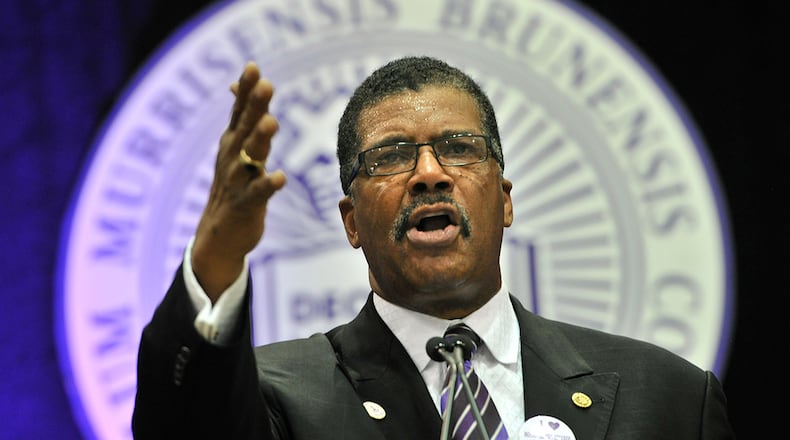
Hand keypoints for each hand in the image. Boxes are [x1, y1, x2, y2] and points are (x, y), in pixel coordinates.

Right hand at [192, 62, 285, 301]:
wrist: (219, 235)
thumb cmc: (234, 186)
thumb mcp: (234, 149)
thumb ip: (241, 118)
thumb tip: (235, 85)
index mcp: (232, 142)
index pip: (239, 111)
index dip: (245, 90)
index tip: (253, 67)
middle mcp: (232, 157)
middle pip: (245, 127)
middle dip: (255, 106)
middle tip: (266, 84)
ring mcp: (237, 181)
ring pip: (250, 157)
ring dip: (260, 139)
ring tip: (272, 122)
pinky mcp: (246, 205)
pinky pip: (258, 194)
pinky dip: (268, 185)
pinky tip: (280, 177)